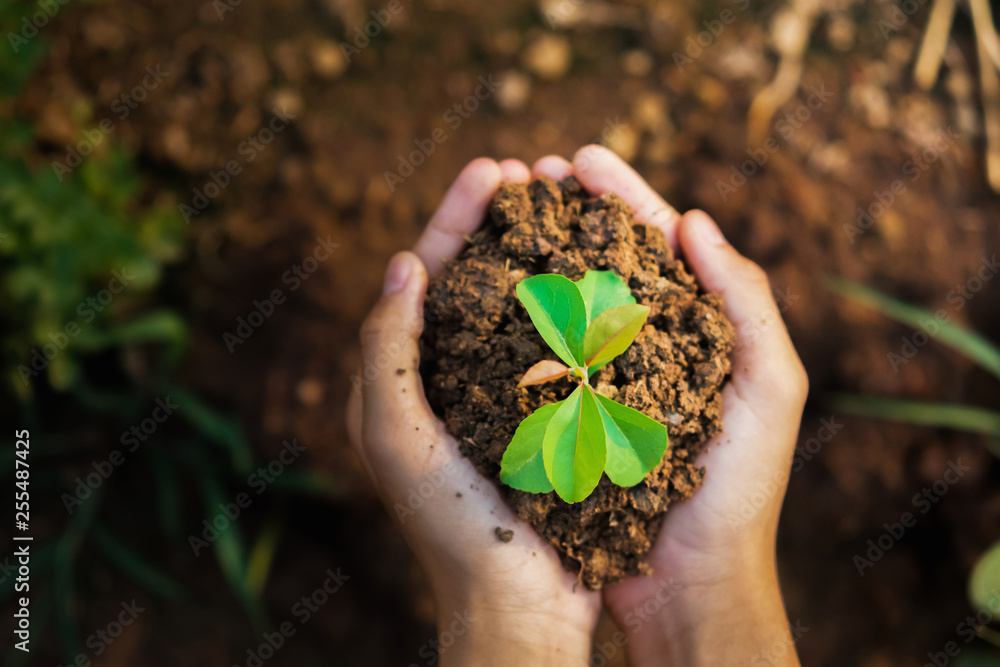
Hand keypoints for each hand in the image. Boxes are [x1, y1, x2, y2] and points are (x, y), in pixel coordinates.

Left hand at [346, 158, 600, 665]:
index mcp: (399, 381)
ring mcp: (494, 400)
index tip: (492, 171)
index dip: (452, 219)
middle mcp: (443, 383)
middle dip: (493, 224)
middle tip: (530, 175)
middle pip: (466, 281)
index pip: (420, 278)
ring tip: (564, 211)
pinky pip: (551, 347)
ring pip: (511, 307)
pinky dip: (568, 307)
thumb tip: (400, 264)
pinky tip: (597, 278)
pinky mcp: (539, 421)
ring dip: (533, 255)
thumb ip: (386, 350)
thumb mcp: (397, 435)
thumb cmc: (453, 528)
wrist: (517, 608)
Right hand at [532, 146, 807, 665]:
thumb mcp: (770, 389)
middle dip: (567, 211)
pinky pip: (540, 355)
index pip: (659, 241)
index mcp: (698, 328)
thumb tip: (697, 221)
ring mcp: (604, 377)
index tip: (578, 158)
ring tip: (498, 214)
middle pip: (604, 258)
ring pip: (566, 298)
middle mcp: (647, 344)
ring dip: (535, 252)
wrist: (692, 582)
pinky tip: (489, 291)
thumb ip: (747, 301)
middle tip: (525, 174)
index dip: (621, 195)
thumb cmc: (741, 491)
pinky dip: (517, 318)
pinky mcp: (569, 415)